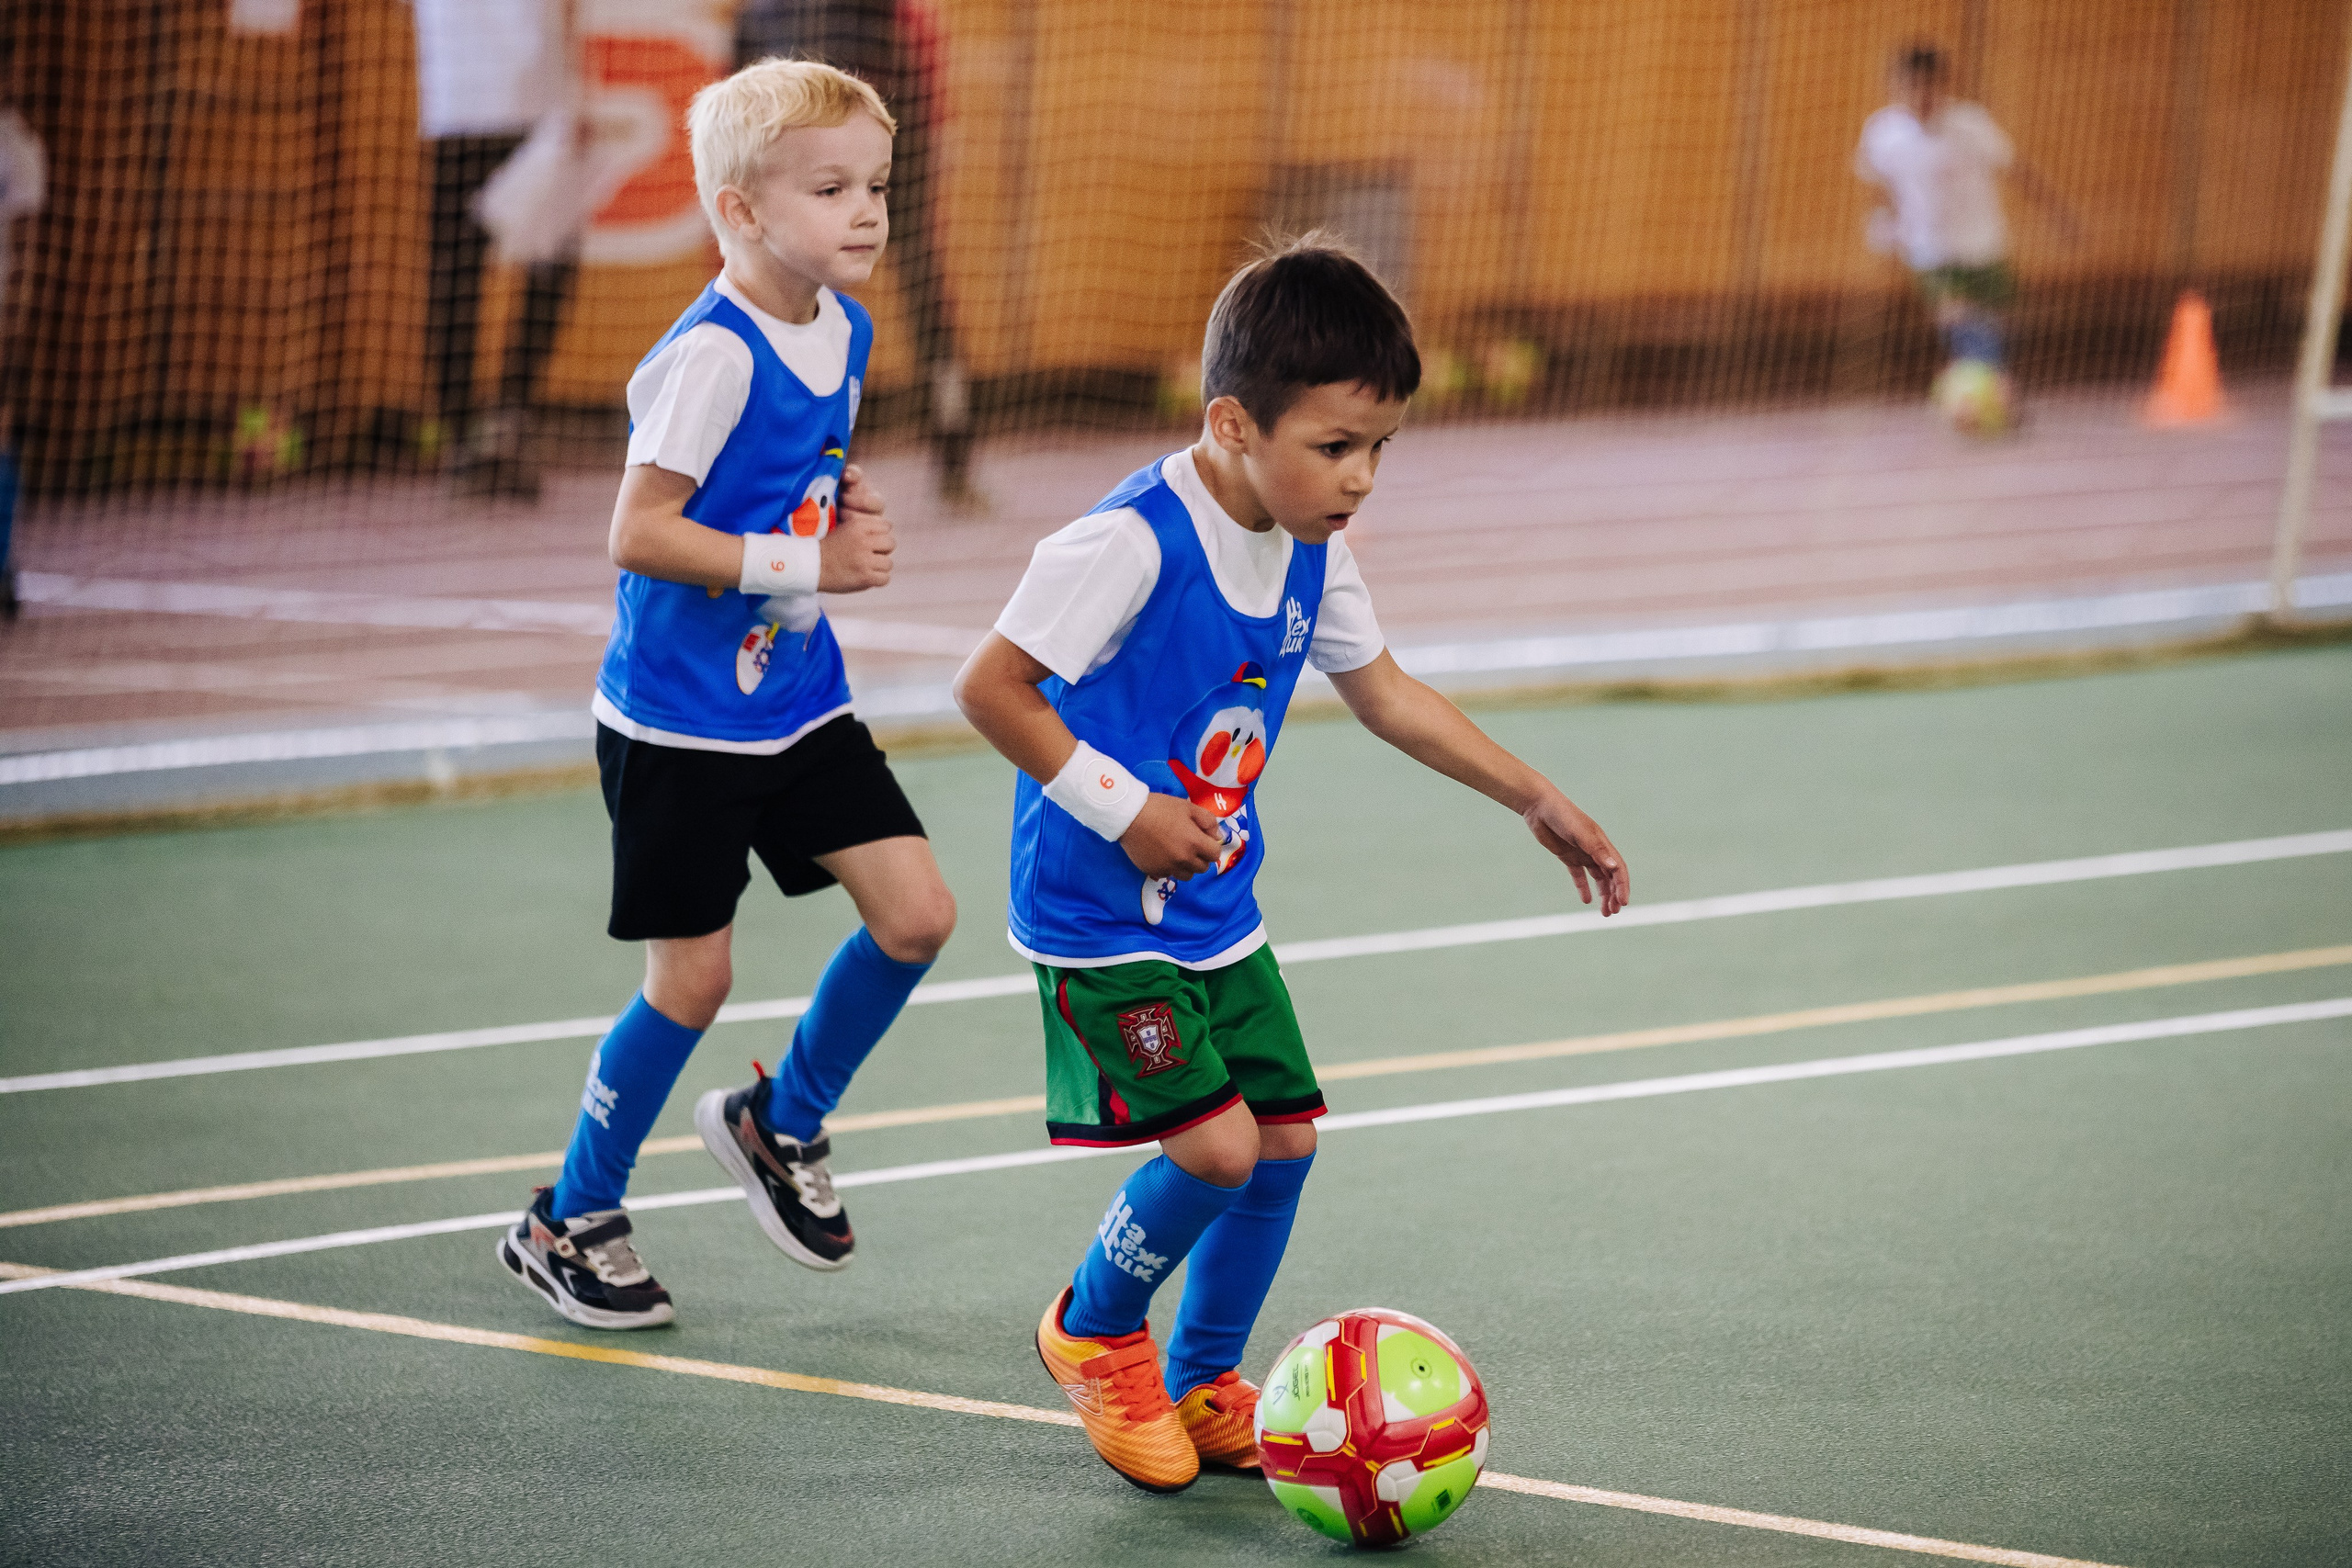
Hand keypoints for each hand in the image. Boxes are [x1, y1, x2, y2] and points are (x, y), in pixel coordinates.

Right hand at [820, 469, 892, 591]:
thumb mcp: (843, 527)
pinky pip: (885, 579)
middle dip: (882, 550)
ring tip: (866, 567)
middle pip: (890, 543)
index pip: (886, 526)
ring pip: (888, 563)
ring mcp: (865, 560)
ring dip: (879, 567)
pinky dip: (877, 580)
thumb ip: (863, 528)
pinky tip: (866, 577)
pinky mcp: (865, 577)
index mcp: (858, 525)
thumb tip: (886, 528)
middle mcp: (864, 541)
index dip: (880, 534)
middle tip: (870, 555)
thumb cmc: (826, 547)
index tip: (872, 540)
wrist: (809, 565)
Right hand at [1120, 794, 1225, 879]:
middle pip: (1202, 868)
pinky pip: (1167, 875)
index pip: (1214, 855)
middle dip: (1200, 857)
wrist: (1129, 815)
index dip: (1211, 846)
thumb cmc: (1160, 808)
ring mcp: (1167, 868)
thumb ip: (1208, 821)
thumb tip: (1217, 836)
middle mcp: (1183, 860)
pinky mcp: (1153, 871)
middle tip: (1191, 845)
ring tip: (1177, 852)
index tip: (1204, 839)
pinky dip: (1168, 867)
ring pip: (1186, 875)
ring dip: (1186, 866)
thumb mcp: (1188, 807)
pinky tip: (1161, 854)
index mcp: (1194, 843)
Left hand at [1523, 787, 1629, 916]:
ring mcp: (1582, 853)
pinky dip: (1584, 887)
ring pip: (1598, 877)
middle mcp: (1595, 850)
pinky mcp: (1567, 856)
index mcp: (1602, 844)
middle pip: (1610, 876)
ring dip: (1603, 894)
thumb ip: (1596, 850)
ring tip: (1604, 912)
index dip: (1622, 886)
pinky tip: (1586, 900)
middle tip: (1613, 913)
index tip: (1622, 903)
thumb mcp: (1580, 833)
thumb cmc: (1562, 815)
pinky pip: (1579, 875)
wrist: (1539, 806)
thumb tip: (1613, 867)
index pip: (1618, 869)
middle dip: (1614, 895)